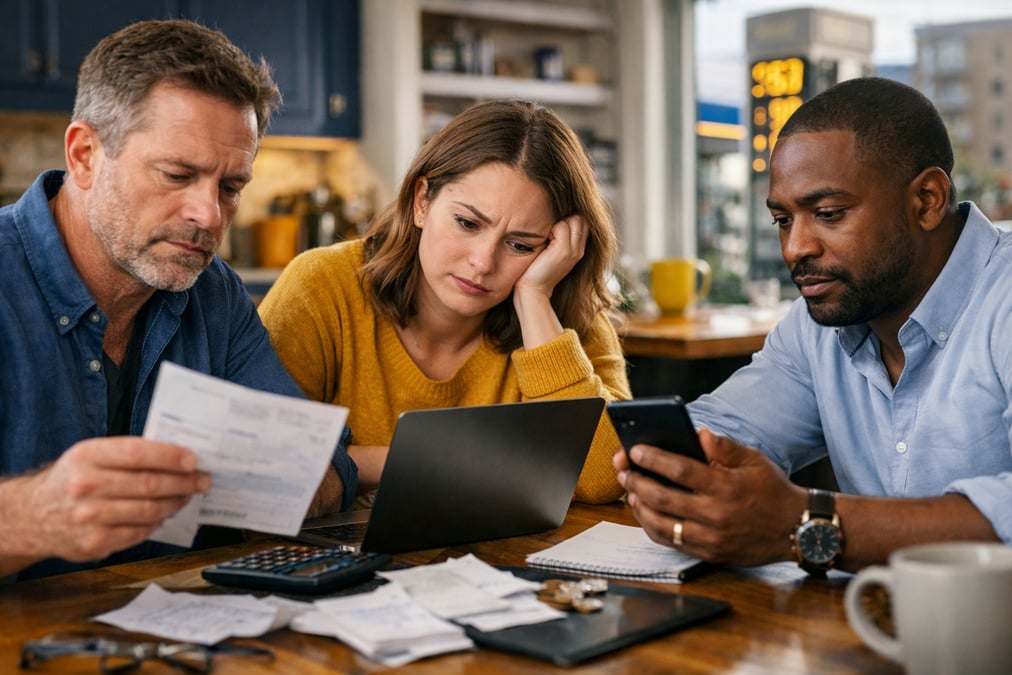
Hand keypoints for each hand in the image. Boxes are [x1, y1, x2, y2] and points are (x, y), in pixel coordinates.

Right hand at [1, 437, 209, 569]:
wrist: (34, 515)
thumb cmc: (73, 479)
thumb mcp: (91, 455)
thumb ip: (128, 453)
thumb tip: (178, 458)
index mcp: (87, 456)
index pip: (137, 454)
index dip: (170, 457)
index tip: (193, 460)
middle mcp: (85, 486)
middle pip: (148, 484)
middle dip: (184, 482)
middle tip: (202, 481)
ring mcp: (89, 517)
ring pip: (148, 510)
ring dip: (175, 503)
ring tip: (187, 497)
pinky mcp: (94, 543)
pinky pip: (139, 532)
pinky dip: (157, 523)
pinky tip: (164, 515)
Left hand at [513, 214, 586, 301]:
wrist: (533, 291)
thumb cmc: (535, 271)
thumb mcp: (550, 253)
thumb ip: (556, 239)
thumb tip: (553, 220)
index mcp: (577, 251)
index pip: (582, 222)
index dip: (569, 219)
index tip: (552, 230)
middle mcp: (579, 250)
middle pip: (581, 218)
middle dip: (565, 218)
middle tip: (549, 233)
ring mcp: (573, 251)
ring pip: (573, 219)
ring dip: (557, 223)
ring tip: (546, 238)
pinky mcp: (564, 251)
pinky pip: (561, 226)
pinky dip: (550, 228)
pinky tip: (543, 242)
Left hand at [615, 429, 805, 566]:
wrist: (797, 530)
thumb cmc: (773, 491)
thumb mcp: (755, 460)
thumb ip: (724, 447)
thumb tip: (699, 433)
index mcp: (725, 486)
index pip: (680, 470)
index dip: (653, 459)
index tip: (634, 450)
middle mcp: (715, 514)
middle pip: (663, 498)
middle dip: (636, 481)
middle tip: (622, 469)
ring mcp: (710, 537)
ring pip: (662, 523)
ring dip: (639, 506)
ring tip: (630, 490)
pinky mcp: (709, 553)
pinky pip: (671, 541)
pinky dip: (653, 526)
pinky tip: (645, 512)